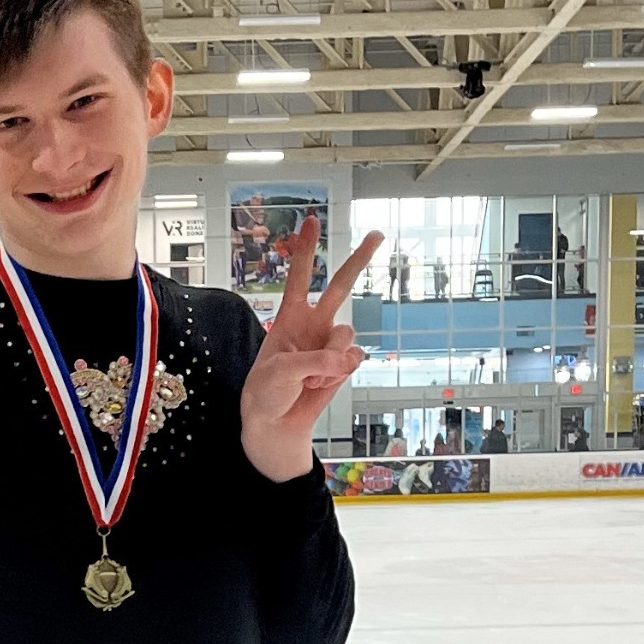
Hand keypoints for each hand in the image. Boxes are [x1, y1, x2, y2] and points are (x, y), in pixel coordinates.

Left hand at [241, 214, 383, 481]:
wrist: (275, 422)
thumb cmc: (266, 392)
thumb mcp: (280, 372)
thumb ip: (315, 360)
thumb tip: (347, 358)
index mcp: (290, 316)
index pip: (298, 276)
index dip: (305, 249)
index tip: (311, 220)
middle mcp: (314, 323)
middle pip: (340, 285)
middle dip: (359, 259)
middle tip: (377, 233)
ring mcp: (331, 343)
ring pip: (347, 333)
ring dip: (330, 357)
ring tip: (307, 376)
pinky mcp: (344, 364)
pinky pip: (353, 359)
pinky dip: (337, 374)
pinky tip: (319, 384)